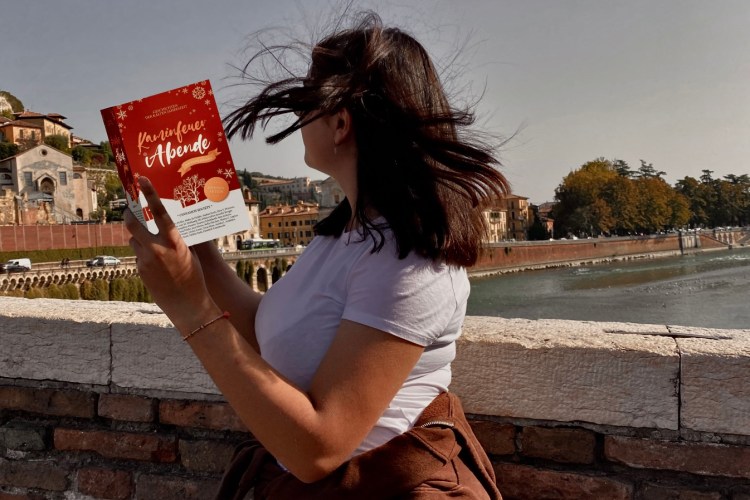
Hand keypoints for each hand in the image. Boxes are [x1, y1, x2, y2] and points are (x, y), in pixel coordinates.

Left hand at [124, 177, 219, 332]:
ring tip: (153, 248)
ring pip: (135, 240)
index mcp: (174, 241)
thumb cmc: (195, 277)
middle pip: (133, 224)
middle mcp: (157, 249)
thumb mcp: (190, 253)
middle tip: (129, 210)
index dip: (149, 194)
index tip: (141, 180)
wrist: (187, 305)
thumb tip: (169, 225)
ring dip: (140, 239)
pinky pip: (138, 255)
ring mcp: (146, 260)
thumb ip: (177, 238)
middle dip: (129, 215)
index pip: (159, 212)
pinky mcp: (140, 271)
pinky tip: (156, 265)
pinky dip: (144, 255)